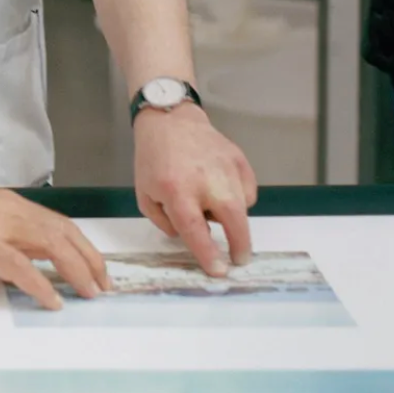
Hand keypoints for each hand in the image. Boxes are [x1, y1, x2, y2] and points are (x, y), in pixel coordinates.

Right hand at [0, 162, 109, 309]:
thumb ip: (2, 239)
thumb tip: (28, 262)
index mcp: (6, 204)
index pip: (57, 223)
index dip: (82, 247)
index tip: (97, 271)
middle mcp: (6, 209)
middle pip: (62, 232)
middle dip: (89, 260)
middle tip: (104, 287)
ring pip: (49, 243)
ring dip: (75, 270)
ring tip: (89, 293)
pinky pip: (19, 265)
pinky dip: (41, 284)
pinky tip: (52, 301)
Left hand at [133, 104, 257, 275]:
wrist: (170, 121)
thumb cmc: (154, 160)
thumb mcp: (145, 195)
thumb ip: (166, 222)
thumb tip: (193, 239)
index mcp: (176, 190)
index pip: (195, 230)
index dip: (208, 254)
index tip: (219, 271)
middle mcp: (205, 179)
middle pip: (233, 219)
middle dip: (240, 245)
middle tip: (238, 260)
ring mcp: (226, 167)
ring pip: (242, 206)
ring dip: (234, 219)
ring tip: (213, 208)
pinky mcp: (239, 159)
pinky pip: (248, 191)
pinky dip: (239, 199)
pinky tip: (222, 190)